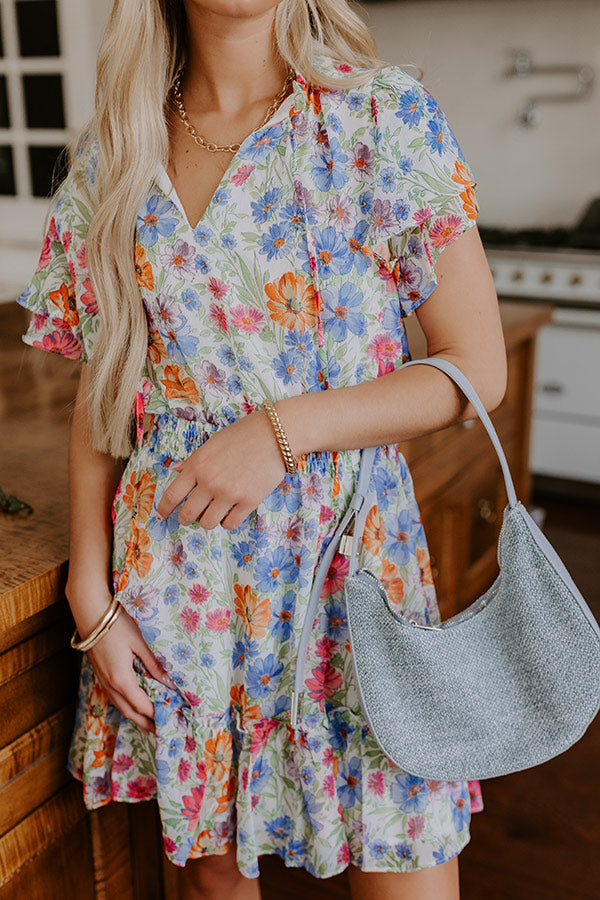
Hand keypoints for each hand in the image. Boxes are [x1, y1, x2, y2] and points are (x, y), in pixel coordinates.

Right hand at [85, 605, 177, 734]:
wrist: (90, 614)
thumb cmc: (117, 626)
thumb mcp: (139, 643)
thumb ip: (153, 665)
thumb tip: (168, 682)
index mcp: (121, 679)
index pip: (143, 705)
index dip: (157, 714)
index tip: (172, 719)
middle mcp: (110, 685)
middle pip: (131, 713)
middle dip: (147, 724)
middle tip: (163, 731)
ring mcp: (103, 681)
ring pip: (121, 707)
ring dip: (137, 718)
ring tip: (151, 724)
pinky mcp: (100, 676)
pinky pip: (115, 698)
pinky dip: (127, 707)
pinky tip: (135, 705)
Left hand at [155, 407, 287, 529]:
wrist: (276, 435)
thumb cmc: (243, 435)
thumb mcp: (211, 444)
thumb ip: (193, 461)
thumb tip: (176, 471)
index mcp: (198, 466)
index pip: (172, 495)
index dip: (164, 508)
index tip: (162, 514)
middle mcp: (210, 482)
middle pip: (188, 514)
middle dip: (186, 518)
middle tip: (190, 515)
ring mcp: (230, 493)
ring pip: (208, 523)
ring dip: (208, 520)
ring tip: (214, 511)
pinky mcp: (249, 502)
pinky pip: (230, 524)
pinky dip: (227, 521)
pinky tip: (230, 512)